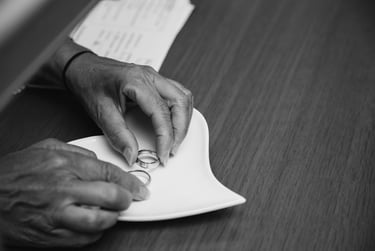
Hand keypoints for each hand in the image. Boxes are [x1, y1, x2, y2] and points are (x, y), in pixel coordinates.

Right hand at [0, 139, 147, 246]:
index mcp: (64, 165)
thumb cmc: (13, 174)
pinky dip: (95, 233)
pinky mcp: (51, 235)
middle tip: (128, 200)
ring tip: (110, 212)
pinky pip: (84, 240)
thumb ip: (75, 151)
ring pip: (100, 221)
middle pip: (110, 197)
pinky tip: (92, 225)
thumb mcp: (44, 149)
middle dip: (126, 199)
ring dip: (112, 218)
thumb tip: (98, 160)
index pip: (109, 172)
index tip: (140, 188)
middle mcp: (63, 190)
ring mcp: (57, 214)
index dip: (130, 182)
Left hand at [65, 52, 192, 164]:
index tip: (163, 154)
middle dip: (180, 130)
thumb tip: (133, 155)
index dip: (166, 136)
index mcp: (136, 81)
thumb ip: (118, 136)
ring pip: (183, 97)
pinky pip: (178, 94)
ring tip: (174, 139)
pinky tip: (174, 124)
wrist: (83, 69)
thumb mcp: (101, 113)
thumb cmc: (90, 84)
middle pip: (180, 102)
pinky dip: (180, 112)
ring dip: (183, 120)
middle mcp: (150, 76)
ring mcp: (155, 77)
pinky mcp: (155, 81)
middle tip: (171, 149)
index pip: (161, 112)